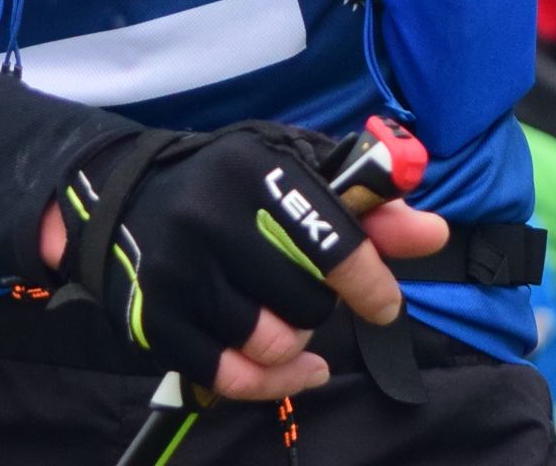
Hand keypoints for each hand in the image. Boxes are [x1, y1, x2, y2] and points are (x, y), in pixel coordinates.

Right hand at [42, 122, 448, 401]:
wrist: (121, 199)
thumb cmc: (228, 185)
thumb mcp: (295, 173)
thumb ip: (368, 207)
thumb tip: (433, 233)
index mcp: (253, 170)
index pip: (334, 243)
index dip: (371, 283)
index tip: (382, 302)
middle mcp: (210, 218)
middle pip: (305, 301)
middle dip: (320, 308)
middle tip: (307, 293)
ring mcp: (178, 272)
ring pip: (272, 343)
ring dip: (293, 344)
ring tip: (286, 321)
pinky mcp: (156, 319)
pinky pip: (231, 378)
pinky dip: (271, 385)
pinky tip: (291, 372)